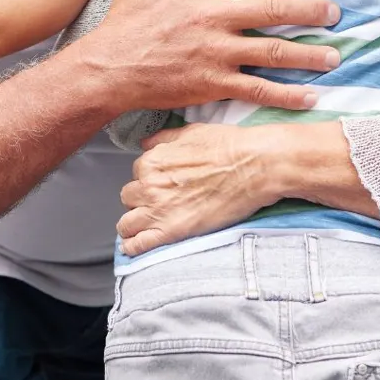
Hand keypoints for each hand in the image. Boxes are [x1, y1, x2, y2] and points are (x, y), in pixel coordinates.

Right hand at [72, 0, 343, 112]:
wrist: (107, 68)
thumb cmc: (124, 20)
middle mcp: (214, 17)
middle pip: (274, 9)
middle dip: (310, 10)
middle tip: (336, 12)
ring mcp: (215, 52)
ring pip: (273, 52)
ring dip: (309, 55)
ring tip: (335, 56)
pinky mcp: (212, 84)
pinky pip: (257, 90)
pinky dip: (286, 94)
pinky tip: (310, 96)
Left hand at [117, 124, 281, 256]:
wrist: (253, 167)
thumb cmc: (228, 147)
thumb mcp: (192, 132)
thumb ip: (164, 138)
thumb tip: (146, 142)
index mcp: (152, 161)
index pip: (137, 174)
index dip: (149, 180)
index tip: (162, 185)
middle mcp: (148, 185)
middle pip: (129, 199)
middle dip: (141, 201)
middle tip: (160, 204)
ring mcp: (157, 210)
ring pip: (126, 224)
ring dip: (134, 224)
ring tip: (146, 227)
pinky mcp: (169, 232)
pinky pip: (137, 245)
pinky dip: (133, 247)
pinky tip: (136, 247)